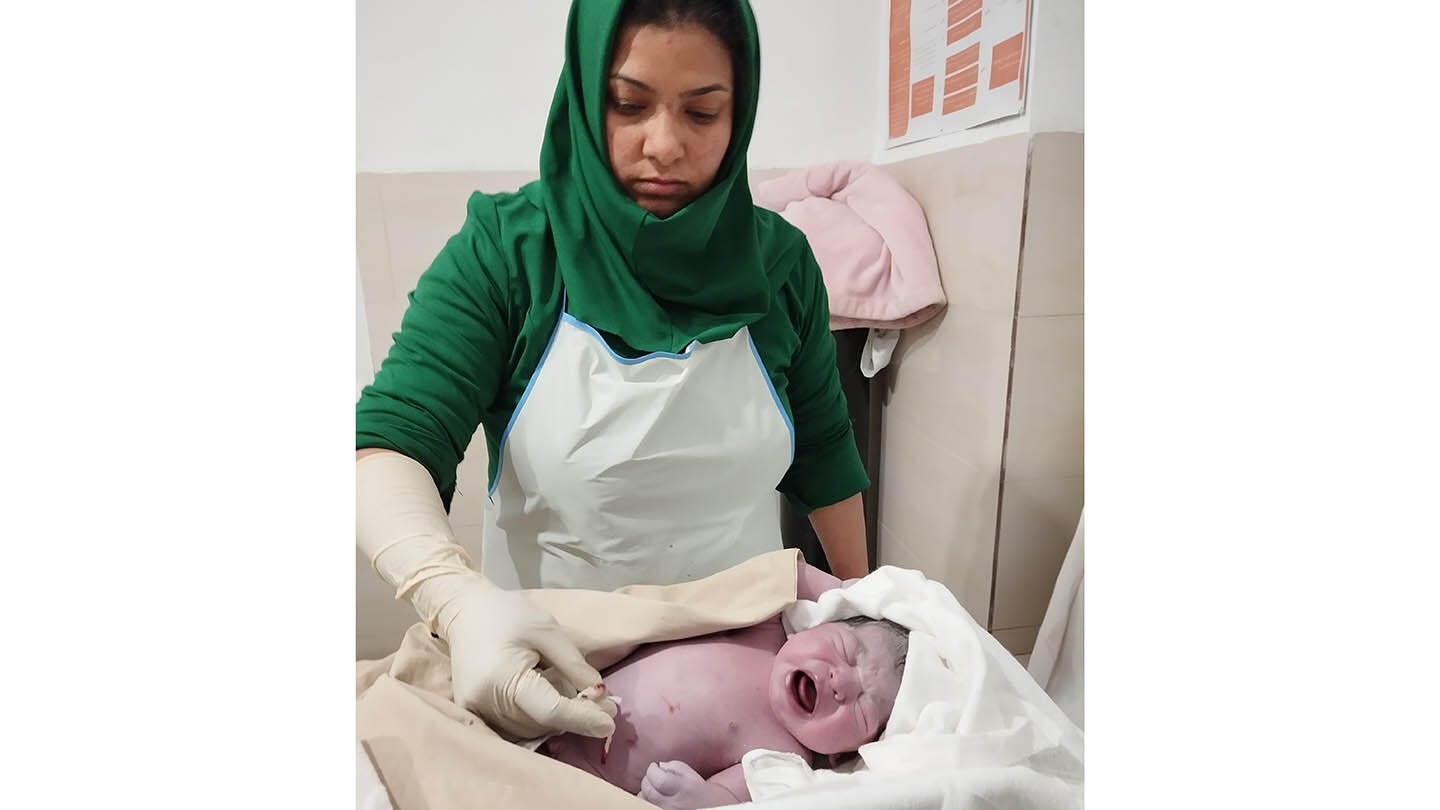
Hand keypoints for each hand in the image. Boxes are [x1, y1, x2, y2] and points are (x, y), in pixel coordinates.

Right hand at [430, 574, 617, 740]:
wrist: (465, 609)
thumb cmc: (508, 614)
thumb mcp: (548, 630)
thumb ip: (573, 665)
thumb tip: (600, 694)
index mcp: (502, 677)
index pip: (549, 711)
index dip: (582, 718)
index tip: (610, 724)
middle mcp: (484, 702)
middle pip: (540, 724)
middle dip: (574, 717)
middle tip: (603, 703)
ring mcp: (475, 710)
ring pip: (528, 730)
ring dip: (556, 719)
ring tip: (570, 692)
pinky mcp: (473, 712)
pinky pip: (513, 726)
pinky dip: (536, 718)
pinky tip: (547, 696)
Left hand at [639, 761, 737, 808]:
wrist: (712, 809)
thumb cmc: (700, 792)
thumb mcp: (691, 775)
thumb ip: (674, 766)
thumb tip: (659, 766)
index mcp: (684, 790)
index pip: (658, 779)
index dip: (652, 770)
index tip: (654, 766)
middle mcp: (674, 805)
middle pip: (648, 790)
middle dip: (647, 779)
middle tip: (654, 775)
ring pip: (644, 801)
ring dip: (645, 791)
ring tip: (654, 787)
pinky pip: (645, 807)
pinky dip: (646, 801)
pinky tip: (654, 798)